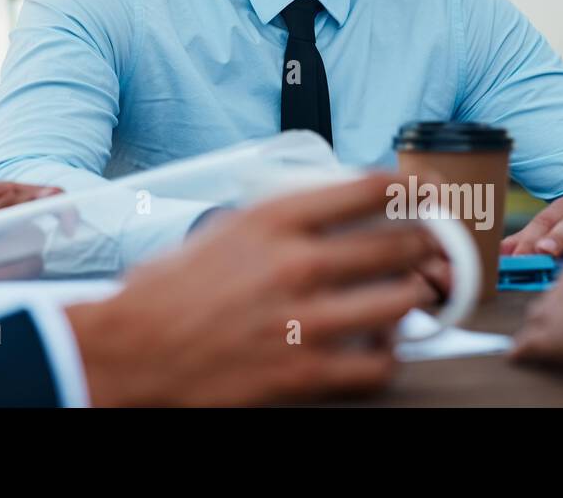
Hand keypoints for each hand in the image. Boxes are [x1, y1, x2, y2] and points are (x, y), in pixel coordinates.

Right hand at [64, 173, 438, 405]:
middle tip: (428, 246)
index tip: (420, 191)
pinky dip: (390, 355)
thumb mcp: (220, 231)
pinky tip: (382, 346)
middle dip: (423, 243)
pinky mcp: (305, 374)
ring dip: (413, 295)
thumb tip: (322, 214)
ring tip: (409, 293)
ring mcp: (304, 321)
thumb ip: (274, 221)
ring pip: (400, 302)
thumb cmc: (167, 292)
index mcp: (273, 221)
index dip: (408, 187)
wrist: (134, 350)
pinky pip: (379, 365)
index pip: (366, 189)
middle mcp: (295, 264)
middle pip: (396, 243)